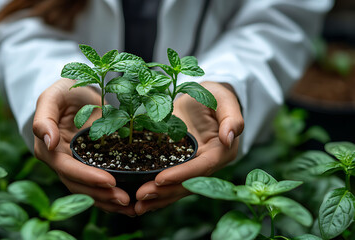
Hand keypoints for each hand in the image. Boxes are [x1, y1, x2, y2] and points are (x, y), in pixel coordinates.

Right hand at [33, 79, 135, 215]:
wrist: (78, 93)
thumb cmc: (64, 92)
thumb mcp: (52, 96)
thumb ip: (45, 118)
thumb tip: (49, 142)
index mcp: (49, 149)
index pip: (67, 168)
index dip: (87, 176)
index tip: (109, 181)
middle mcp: (61, 162)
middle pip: (78, 185)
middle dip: (101, 194)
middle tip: (125, 199)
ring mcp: (76, 166)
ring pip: (89, 191)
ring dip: (108, 201)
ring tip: (131, 207)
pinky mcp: (91, 165)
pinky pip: (98, 185)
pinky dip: (111, 196)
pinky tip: (129, 202)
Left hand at [134, 81, 243, 214]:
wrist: (202, 96)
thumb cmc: (215, 95)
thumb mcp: (224, 99)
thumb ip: (231, 118)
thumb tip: (228, 138)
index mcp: (221, 151)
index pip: (201, 167)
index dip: (181, 175)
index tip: (160, 179)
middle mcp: (207, 164)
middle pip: (187, 183)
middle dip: (165, 192)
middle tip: (141, 196)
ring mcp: (191, 166)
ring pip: (176, 188)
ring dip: (157, 198)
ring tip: (135, 206)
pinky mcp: (178, 164)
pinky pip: (168, 181)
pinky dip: (155, 192)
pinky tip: (137, 201)